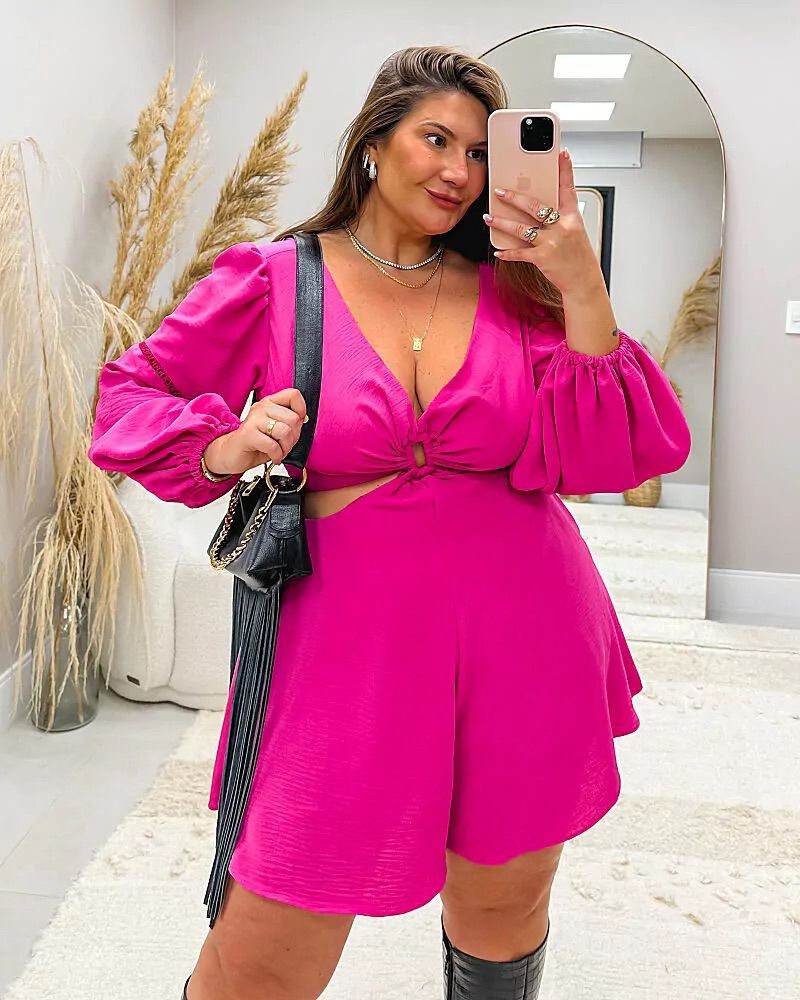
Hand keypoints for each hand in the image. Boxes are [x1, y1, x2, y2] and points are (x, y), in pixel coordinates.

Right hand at [203, 387, 307, 475]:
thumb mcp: (275, 431)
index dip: (301, 411)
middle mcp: (262, 408)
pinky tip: (272, 456)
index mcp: (270, 403)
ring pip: (285, 431)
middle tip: (284, 445)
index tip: (297, 424)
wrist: (229, 454)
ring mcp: (254, 419)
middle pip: (293, 418)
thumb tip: (303, 421)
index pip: (293, 395)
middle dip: (293, 438)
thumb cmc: (254, 444)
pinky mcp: (248, 434)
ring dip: (285, 447)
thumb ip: (289, 424)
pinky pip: (272, 445)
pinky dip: (276, 455)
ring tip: (278, 451)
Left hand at [484, 149, 604, 297]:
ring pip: (521, 228)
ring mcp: (552, 242)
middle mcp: (563, 227)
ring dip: (502, 223)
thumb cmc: (578, 256)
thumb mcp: (574, 231)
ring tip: (489, 217)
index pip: (569, 188)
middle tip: (499, 191)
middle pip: (535, 206)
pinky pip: (520, 253)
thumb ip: (559, 217)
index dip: (565, 170)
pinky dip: (507, 252)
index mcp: (572, 217)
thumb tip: (538, 206)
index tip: (561, 153)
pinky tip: (498, 250)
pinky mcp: (543, 258)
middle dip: (514, 198)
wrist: (583, 282)